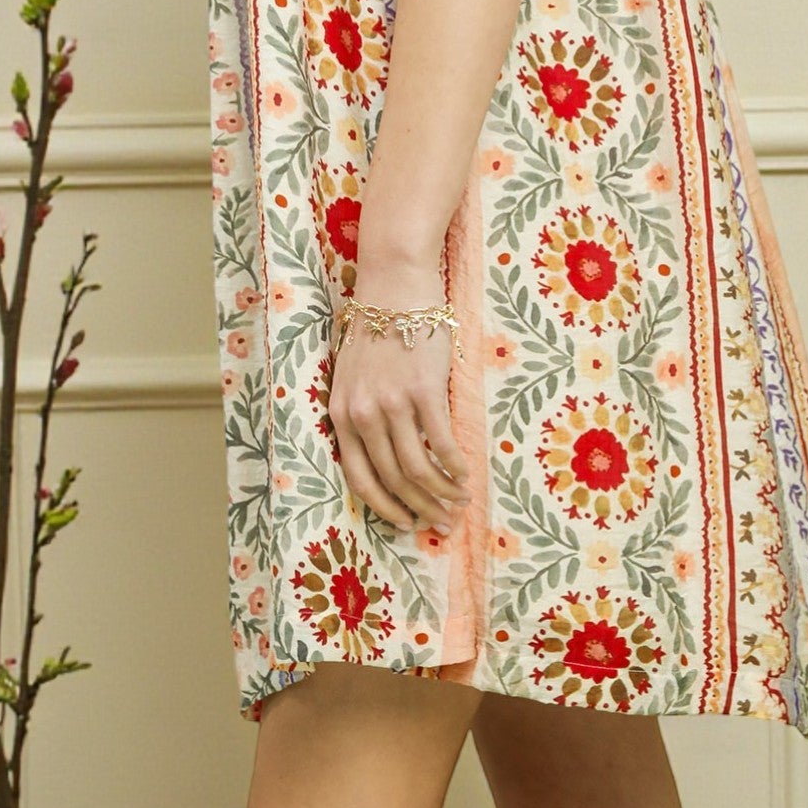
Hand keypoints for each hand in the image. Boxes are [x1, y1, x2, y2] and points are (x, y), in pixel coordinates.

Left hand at [328, 271, 473, 535]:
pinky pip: (441, 441)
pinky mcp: (423, 390)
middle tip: (440, 523)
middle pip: (393, 479)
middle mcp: (363, 414)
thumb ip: (363, 413)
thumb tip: (387, 453)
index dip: (384, 507)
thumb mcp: (353, 375)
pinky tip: (465, 474)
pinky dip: (455, 465)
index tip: (404, 523)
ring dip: (441, 492)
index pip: (360, 478)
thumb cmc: (377, 327)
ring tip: (459, 501)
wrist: (395, 284)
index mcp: (342, 413)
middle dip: (419, 508)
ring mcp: (393, 403)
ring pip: (418, 468)